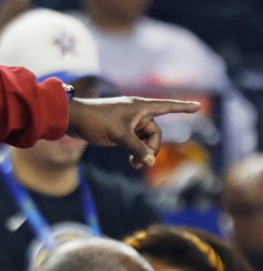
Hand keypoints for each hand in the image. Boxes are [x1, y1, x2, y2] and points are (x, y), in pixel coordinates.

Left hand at [67, 96, 200, 167]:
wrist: (72, 119)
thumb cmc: (96, 120)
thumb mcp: (119, 135)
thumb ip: (137, 148)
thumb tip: (152, 162)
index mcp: (140, 107)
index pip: (167, 106)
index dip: (183, 107)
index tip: (198, 106)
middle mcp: (137, 113)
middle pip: (155, 133)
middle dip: (152, 148)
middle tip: (141, 162)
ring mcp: (128, 122)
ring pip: (145, 140)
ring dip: (143, 153)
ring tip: (134, 164)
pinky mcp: (120, 130)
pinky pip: (135, 142)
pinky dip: (136, 151)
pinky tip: (132, 161)